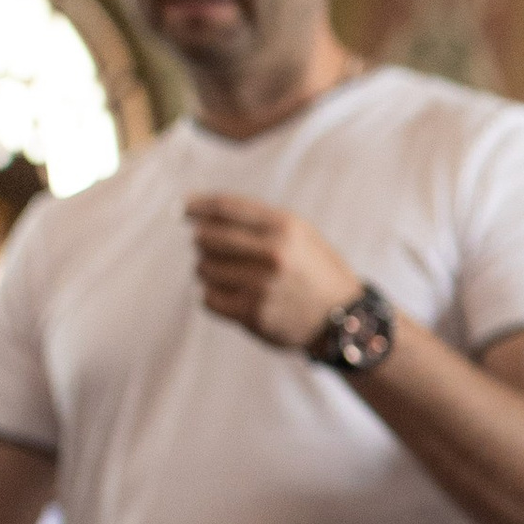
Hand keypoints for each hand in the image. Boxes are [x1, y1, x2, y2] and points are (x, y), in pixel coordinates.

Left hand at [187, 196, 364, 352]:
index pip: (226, 208)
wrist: (342, 318)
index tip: (181, 208)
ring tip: (232, 275)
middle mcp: (274, 253)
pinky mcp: (252, 314)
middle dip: (204, 242)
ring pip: (203, 268)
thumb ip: (257, 221)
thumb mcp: (300, 233)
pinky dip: (213, 295)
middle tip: (215, 249)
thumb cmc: (314, 270)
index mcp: (286, 227)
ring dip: (210, 270)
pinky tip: (232, 295)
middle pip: (208, 237)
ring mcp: (262, 285)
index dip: (198, 205)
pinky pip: (208, 298)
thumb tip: (199, 214)